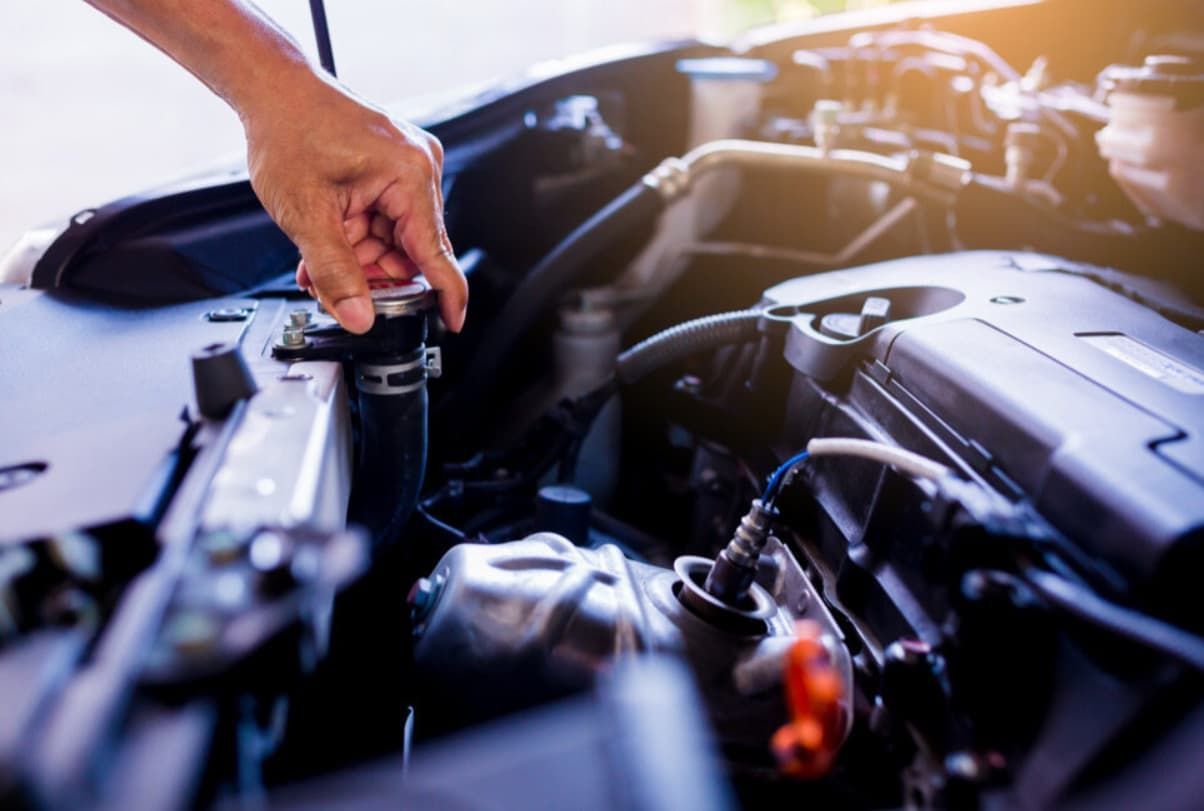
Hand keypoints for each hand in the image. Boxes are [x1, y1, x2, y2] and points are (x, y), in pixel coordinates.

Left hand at [243, 72, 466, 332]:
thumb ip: (335, 272)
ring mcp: (407, 166)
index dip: (446, 294)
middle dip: (372, 275)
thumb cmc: (288, 130)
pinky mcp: (392, 167)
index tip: (452, 323)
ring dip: (358, 258)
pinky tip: (329, 243)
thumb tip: (358, 315)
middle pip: (410, 250)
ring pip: (393, 239)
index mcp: (410, 174)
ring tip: (318, 263)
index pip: (437, 252)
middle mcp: (418, 167)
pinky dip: (357, 237)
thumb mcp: (306, 214)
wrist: (273, 90)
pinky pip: (384, 218)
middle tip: (332, 288)